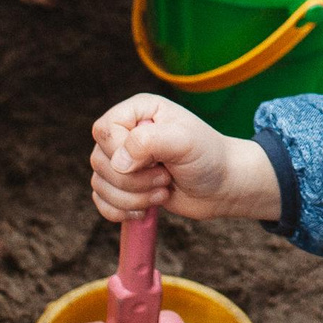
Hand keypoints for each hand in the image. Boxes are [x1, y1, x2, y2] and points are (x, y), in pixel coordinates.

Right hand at [88, 94, 282, 222]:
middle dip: (133, 180)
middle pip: (99, 160)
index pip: (104, 130)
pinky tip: (144, 210)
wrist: (223, 186)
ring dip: (131, 198)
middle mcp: (126, 133)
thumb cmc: (209, 157)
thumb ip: (149, 142)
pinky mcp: (125, 186)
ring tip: (163, 192)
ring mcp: (124, 160)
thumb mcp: (184, 141)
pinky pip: (101, 201)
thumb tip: (117, 163)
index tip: (156, 161)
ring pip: (99, 184)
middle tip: (166, 178)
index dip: (121, 152)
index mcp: (137, 111)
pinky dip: (119, 211)